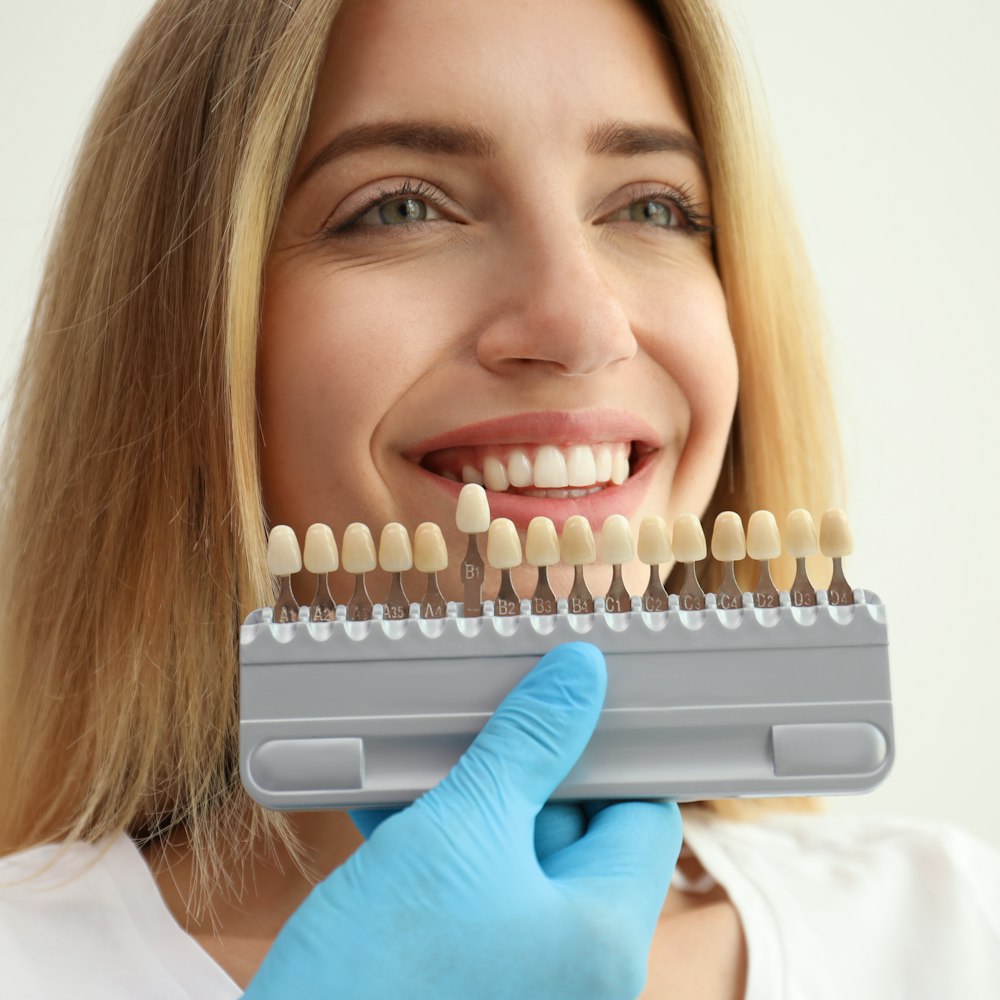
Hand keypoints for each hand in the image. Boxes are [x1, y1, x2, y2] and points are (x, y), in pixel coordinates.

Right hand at [243, 642, 681, 999]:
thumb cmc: (382, 979)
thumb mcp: (460, 833)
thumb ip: (527, 746)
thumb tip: (580, 676)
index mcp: (604, 936)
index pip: (641, 815)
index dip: (608, 751)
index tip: (567, 699)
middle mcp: (575, 967)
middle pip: (570, 829)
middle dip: (519, 766)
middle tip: (479, 710)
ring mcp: (518, 976)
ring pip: (507, 855)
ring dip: (464, 797)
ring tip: (415, 749)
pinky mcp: (462, 979)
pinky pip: (465, 890)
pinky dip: (433, 842)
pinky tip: (383, 800)